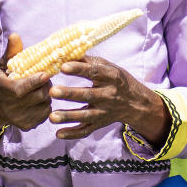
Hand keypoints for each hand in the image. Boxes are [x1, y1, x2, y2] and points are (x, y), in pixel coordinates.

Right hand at [0, 33, 51, 136]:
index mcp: (3, 90)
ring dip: (46, 94)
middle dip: (45, 84)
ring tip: (40, 89)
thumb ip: (11, 52)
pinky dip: (45, 105)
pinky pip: (46, 114)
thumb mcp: (2, 66)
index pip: (21, 89)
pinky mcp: (27, 126)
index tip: (45, 73)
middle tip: (44, 78)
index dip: (35, 82)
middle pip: (38, 95)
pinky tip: (38, 100)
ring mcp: (19, 118)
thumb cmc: (0, 82)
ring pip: (45, 104)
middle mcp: (10, 107)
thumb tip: (15, 35)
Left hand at [48, 56, 166, 143]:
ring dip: (68, 116)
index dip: (78, 69)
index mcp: (110, 77)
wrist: (135, 102)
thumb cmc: (116, 79)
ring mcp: (104, 112)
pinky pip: (86, 130)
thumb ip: (87, 60)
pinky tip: (58, 133)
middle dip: (69, 94)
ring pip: (85, 115)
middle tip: (52, 91)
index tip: (63, 67)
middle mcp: (108, 95)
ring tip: (51, 117)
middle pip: (87, 95)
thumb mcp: (108, 66)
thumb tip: (65, 52)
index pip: (94, 72)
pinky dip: (73, 134)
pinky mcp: (100, 124)